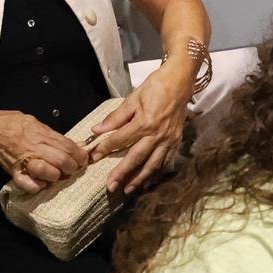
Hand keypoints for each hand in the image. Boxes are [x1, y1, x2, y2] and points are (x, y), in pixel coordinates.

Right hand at [0, 110, 87, 194]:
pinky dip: (38, 186)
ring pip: (49, 173)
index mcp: (39, 133)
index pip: (67, 146)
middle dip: (72, 167)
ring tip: (57, 174)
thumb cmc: (11, 124)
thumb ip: (53, 134)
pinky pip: (29, 185)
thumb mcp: (34, 122)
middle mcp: (33, 147)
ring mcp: (24, 161)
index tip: (83, 158)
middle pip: (61, 160)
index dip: (79, 154)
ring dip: (57, 176)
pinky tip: (41, 182)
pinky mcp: (14, 172)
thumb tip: (74, 144)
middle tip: (73, 168)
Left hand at [88, 62, 191, 192]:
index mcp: (145, 122)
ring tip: (127, 190)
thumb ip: (115, 117)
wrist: (179, 83)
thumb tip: (98, 130)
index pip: (120, 139)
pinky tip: (148, 180)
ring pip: (153, 165)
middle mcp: (157, 135)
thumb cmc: (155, 87)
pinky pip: (165, 161)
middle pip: (136, 158)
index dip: (105, 149)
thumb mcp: (132, 98)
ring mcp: (169, 140)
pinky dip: (156, 173)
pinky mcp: (176, 142)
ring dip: (140, 179)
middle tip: (110, 187)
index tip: (93, 157)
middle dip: (122, 174)